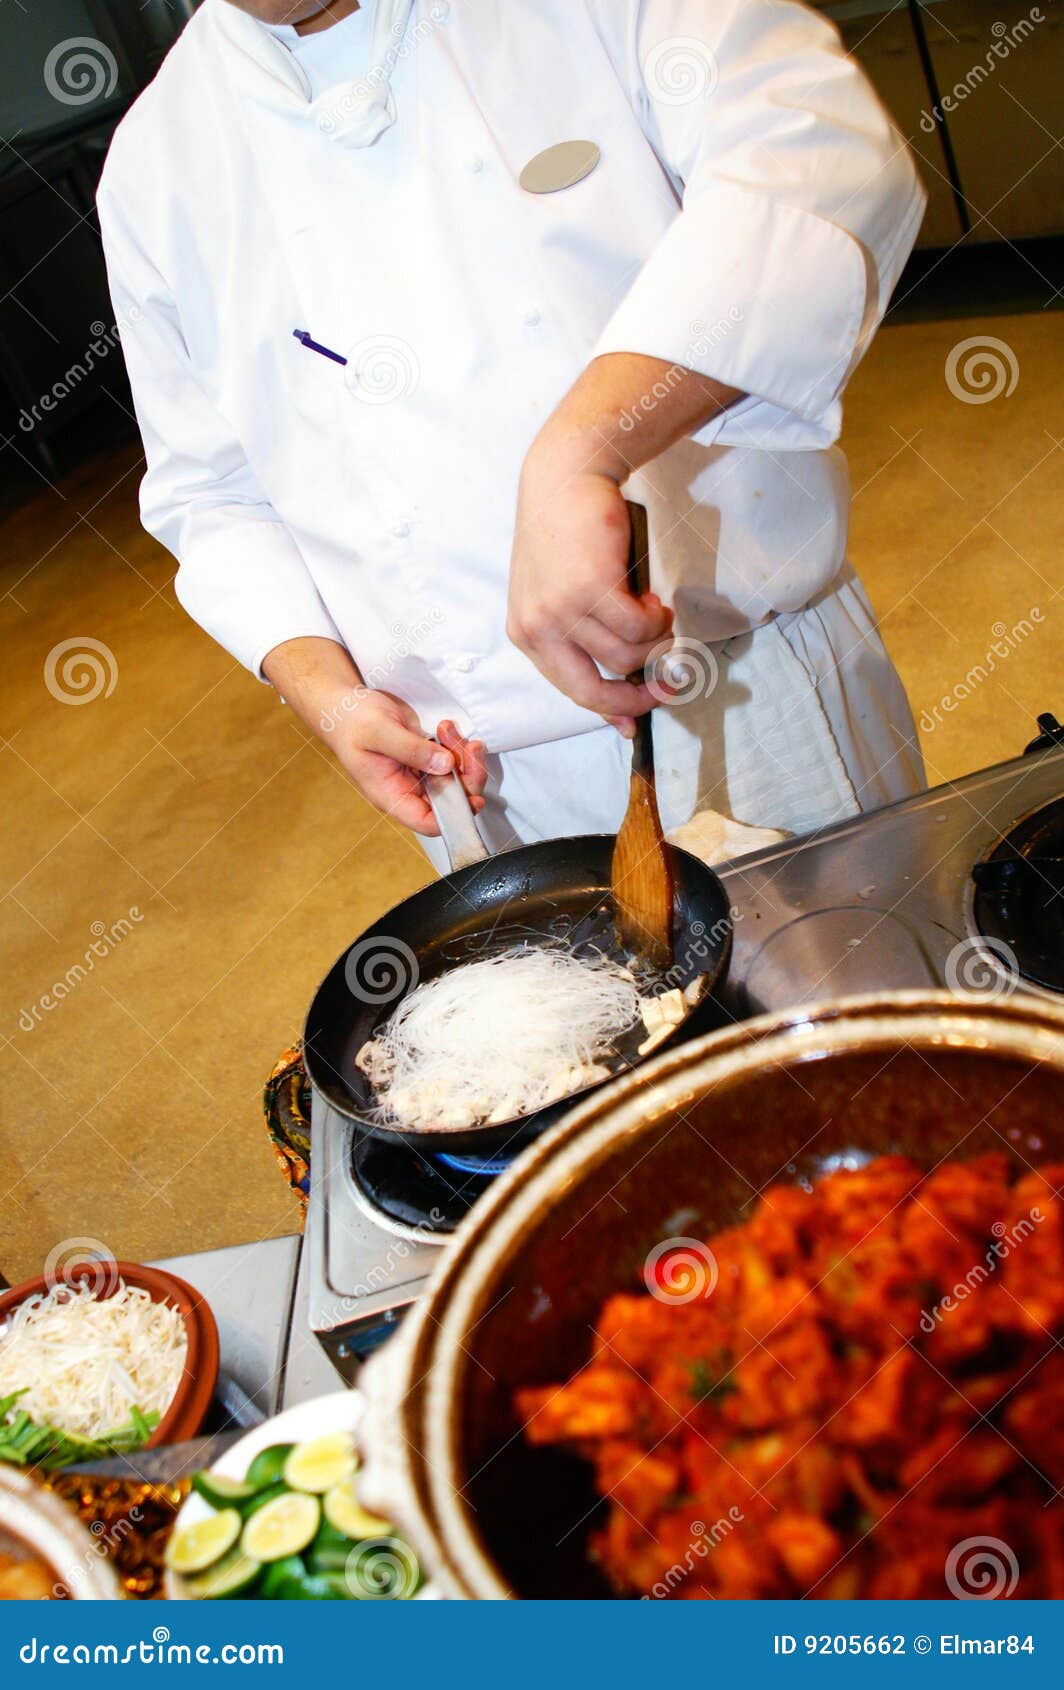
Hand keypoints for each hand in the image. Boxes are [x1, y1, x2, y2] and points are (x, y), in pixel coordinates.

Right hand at [261, 638, 485, 835]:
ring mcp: (419, 775)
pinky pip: (454, 760)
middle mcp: (409, 790)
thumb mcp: (379, 732)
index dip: (454, 814)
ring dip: (463, 755)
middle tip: (468, 748)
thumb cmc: (352, 722)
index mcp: (392, 795)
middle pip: (451, 800)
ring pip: (457, 778)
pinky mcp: (427, 758)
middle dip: (467, 776)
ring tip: (448, 729)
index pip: (428, 822)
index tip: (472, 797)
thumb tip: (445, 765)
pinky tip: (446, 728)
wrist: (346, 706)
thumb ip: (412, 749)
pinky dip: (457, 744)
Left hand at [506, 450, 672, 736]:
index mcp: (526, 634)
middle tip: (668, 687)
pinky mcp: (592, 587)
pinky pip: (639, 626)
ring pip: (626, 656)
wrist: (565, 476)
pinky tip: (656, 599)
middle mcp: (538, 627)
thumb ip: (583, 638)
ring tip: (659, 616)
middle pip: (594, 690)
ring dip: (654, 641)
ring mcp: (562, 608)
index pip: (571, 690)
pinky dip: (657, 617)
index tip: (637, 719)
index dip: (611, 709)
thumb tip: (624, 693)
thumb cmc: (567, 534)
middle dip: (637, 697)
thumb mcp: (559, 593)